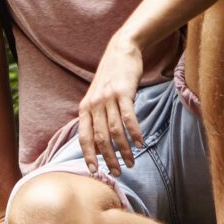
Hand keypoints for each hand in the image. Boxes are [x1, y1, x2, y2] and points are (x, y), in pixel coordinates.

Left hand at [78, 39, 144, 175]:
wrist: (120, 50)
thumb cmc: (110, 78)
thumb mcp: (96, 97)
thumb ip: (96, 118)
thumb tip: (98, 144)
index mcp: (85, 108)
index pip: (83, 137)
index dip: (88, 155)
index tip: (95, 171)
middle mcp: (94, 104)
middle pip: (99, 138)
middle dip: (108, 158)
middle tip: (117, 172)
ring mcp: (108, 98)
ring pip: (114, 131)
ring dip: (123, 150)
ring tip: (131, 162)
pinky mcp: (123, 92)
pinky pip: (128, 117)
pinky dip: (134, 132)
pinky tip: (140, 143)